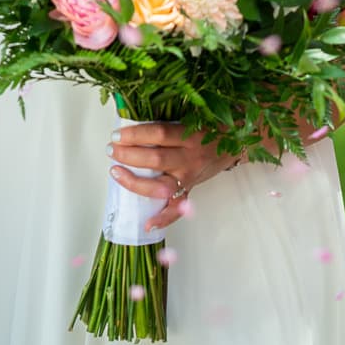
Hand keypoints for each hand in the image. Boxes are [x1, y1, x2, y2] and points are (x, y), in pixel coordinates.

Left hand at [110, 122, 233, 232]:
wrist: (233, 143)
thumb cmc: (208, 129)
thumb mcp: (189, 120)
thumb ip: (165, 125)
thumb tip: (130, 125)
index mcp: (188, 135)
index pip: (158, 134)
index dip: (135, 134)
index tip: (117, 135)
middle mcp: (190, 157)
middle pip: (156, 159)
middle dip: (128, 155)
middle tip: (111, 150)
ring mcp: (190, 176)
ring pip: (161, 185)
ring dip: (135, 182)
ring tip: (116, 173)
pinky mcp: (191, 190)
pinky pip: (177, 208)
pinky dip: (162, 219)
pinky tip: (147, 223)